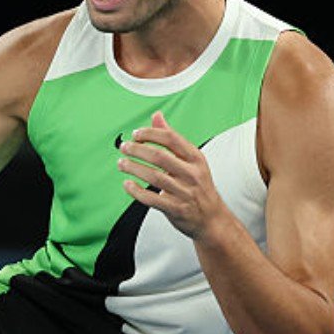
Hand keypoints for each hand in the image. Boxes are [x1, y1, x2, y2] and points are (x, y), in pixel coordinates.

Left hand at [118, 111, 230, 239]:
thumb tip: (157, 115)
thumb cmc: (198, 186)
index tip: (136, 134)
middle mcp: (192, 174)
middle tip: (124, 147)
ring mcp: (185, 192)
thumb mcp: (191, 161)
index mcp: (196, 158)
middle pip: (160, 156)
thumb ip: (172, 139)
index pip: (171, 138)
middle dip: (138, 149)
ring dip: (133, 168)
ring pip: (154, 176)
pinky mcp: (176, 209)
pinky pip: (152, 199)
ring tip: (122, 163)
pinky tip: (127, 184)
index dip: (150, 134)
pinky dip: (136, 191)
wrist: (212, 218)